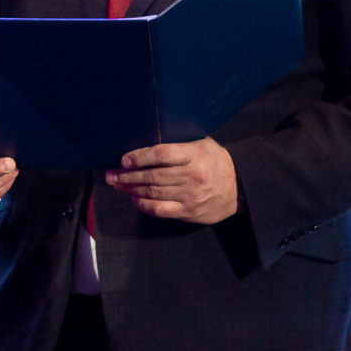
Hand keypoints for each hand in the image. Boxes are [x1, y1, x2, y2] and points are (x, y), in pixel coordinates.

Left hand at [106, 137, 237, 223]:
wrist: (240, 188)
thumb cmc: (215, 162)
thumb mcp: (203, 144)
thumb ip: (179, 143)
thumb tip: (148, 139)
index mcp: (196, 155)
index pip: (162, 155)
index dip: (140, 157)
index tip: (124, 159)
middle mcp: (193, 176)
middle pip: (153, 176)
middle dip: (128, 176)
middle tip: (110, 175)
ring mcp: (191, 196)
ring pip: (153, 193)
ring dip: (131, 189)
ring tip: (118, 184)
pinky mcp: (189, 212)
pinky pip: (160, 210)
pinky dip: (144, 205)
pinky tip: (135, 198)